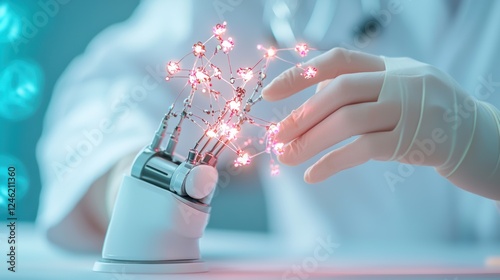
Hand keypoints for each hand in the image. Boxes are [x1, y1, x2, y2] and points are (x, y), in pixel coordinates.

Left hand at [262, 48, 499, 198]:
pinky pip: (363, 150)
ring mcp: (411, 109)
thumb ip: (363, 91)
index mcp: (392, 65)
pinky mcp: (415, 141)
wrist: (483, 140)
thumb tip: (311, 105)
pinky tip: (313, 176)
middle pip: (339, 91)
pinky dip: (332, 163)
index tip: (270, 92)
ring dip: (310, 141)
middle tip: (276, 137)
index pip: (339, 59)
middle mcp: (402, 80)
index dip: (301, 73)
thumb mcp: (400, 92)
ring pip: (348, 120)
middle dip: (301, 115)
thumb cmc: (430, 117)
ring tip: (286, 157)